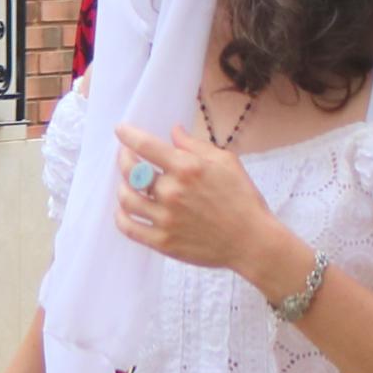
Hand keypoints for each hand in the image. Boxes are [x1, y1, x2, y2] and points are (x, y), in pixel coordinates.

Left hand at [111, 124, 295, 285]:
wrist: (251, 241)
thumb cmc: (242, 199)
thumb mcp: (226, 162)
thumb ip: (195, 145)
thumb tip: (174, 131)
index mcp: (187, 168)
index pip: (145, 146)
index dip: (128, 135)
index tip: (121, 130)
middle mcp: (172, 192)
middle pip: (131, 171)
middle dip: (123, 158)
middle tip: (125, 155)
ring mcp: (165, 218)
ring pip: (126, 198)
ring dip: (122, 187)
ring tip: (126, 184)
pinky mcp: (163, 242)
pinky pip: (129, 228)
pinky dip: (120, 216)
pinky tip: (124, 210)